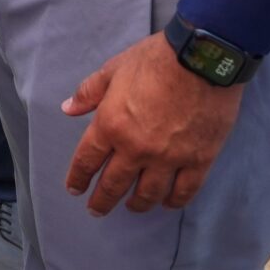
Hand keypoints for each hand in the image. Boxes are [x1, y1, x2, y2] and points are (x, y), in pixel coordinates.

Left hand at [61, 32, 245, 214]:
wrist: (201, 59)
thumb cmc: (154, 60)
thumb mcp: (113, 70)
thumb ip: (89, 92)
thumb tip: (68, 108)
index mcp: (111, 126)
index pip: (88, 160)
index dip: (78, 178)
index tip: (74, 190)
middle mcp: (136, 148)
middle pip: (114, 183)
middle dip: (102, 200)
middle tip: (96, 210)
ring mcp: (169, 158)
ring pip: (149, 193)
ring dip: (137, 204)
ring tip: (131, 207)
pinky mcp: (199, 160)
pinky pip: (184, 191)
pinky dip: (174, 201)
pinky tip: (166, 203)